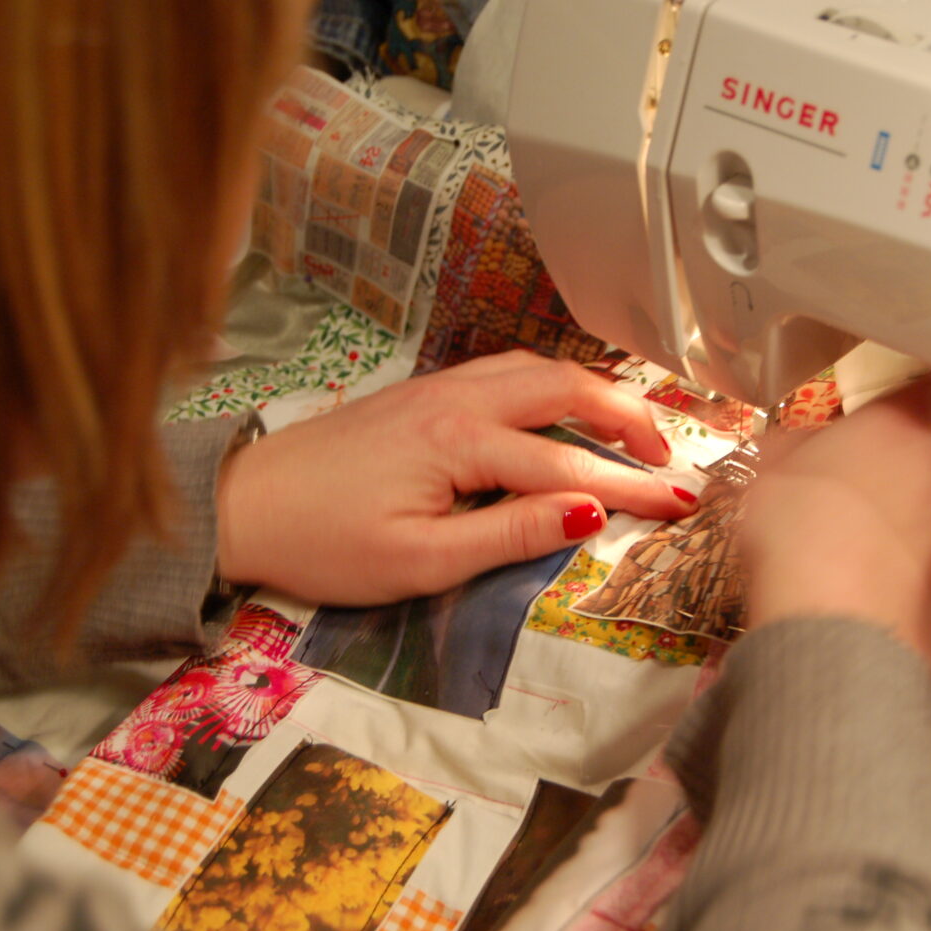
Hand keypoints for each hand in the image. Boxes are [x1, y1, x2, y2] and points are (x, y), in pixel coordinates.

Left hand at [215, 351, 695, 604]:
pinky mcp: (419, 394)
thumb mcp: (422, 561)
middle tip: (670, 457)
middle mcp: (455, 399)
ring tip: (629, 431)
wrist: (244, 504)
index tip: (685, 505)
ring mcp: (436, 388)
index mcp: (461, 441)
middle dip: (629, 417)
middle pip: (566, 388)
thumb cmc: (323, 542)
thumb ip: (510, 533)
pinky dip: (550, 386)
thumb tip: (590, 514)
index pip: (571, 467)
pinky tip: (557, 411)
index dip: (635, 488)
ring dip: (592, 393)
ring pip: (535, 370)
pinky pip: (504, 372)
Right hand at [739, 377, 930, 671]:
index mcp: (899, 423)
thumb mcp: (770, 469)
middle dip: (904, 454)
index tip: (876, 413)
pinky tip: (873, 569)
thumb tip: (794, 443)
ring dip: (908, 506)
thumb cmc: (796, 524)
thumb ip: (791, 445)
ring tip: (864, 526)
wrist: (834, 619)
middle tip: (861, 471)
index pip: (920, 388)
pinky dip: (909, 553)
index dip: (899, 399)